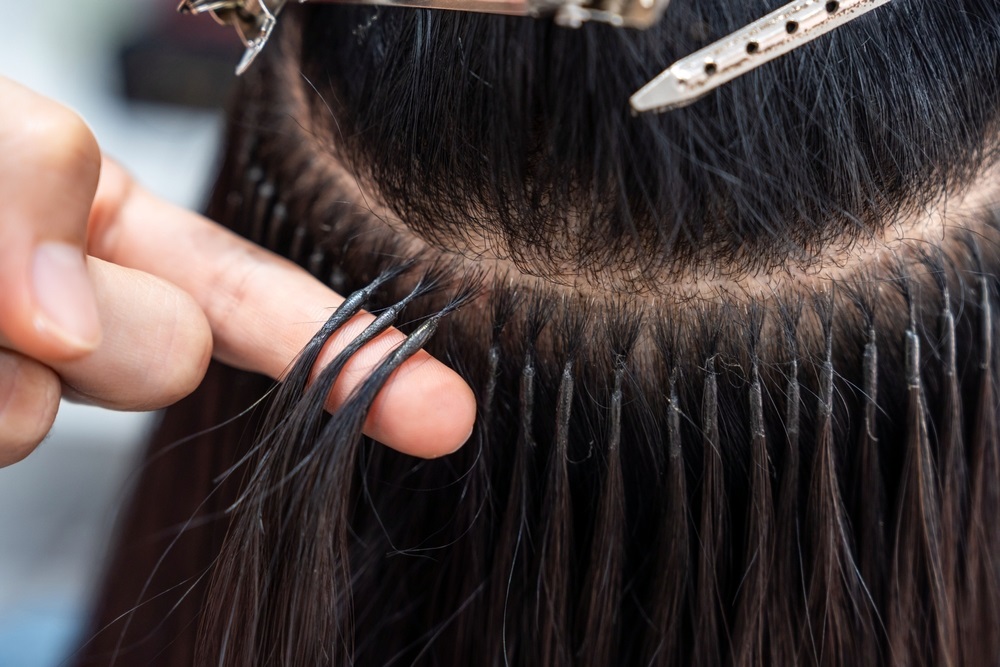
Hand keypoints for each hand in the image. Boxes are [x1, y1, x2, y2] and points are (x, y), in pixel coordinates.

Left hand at [0, 77, 475, 465]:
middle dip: (106, 321)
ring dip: (0, 370)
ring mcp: (28, 387)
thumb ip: (28, 173)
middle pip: (168, 355)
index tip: (443, 415)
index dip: (352, 348)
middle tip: (16, 296)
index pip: (254, 290)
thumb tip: (72, 326)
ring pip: (47, 417)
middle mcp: (82, 310)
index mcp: (109, 219)